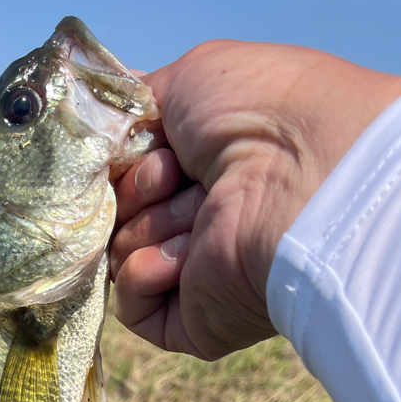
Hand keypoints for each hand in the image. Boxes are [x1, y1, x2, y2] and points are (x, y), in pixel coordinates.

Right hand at [110, 41, 400, 359]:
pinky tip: (186, 256)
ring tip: (200, 212)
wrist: (300, 177)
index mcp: (208, 169)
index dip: (125, 156)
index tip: (148, 141)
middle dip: (138, 189)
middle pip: (118, 213)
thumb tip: (100, 126)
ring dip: (150, 225)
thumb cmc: (260, 113)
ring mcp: (198, 275)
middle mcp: (205, 222)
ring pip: (120, 253)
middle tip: (175, 176)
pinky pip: (130, 305)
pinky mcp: (190, 323)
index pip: (127, 173)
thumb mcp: (188, 79)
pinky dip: (144, 273)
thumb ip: (136, 105)